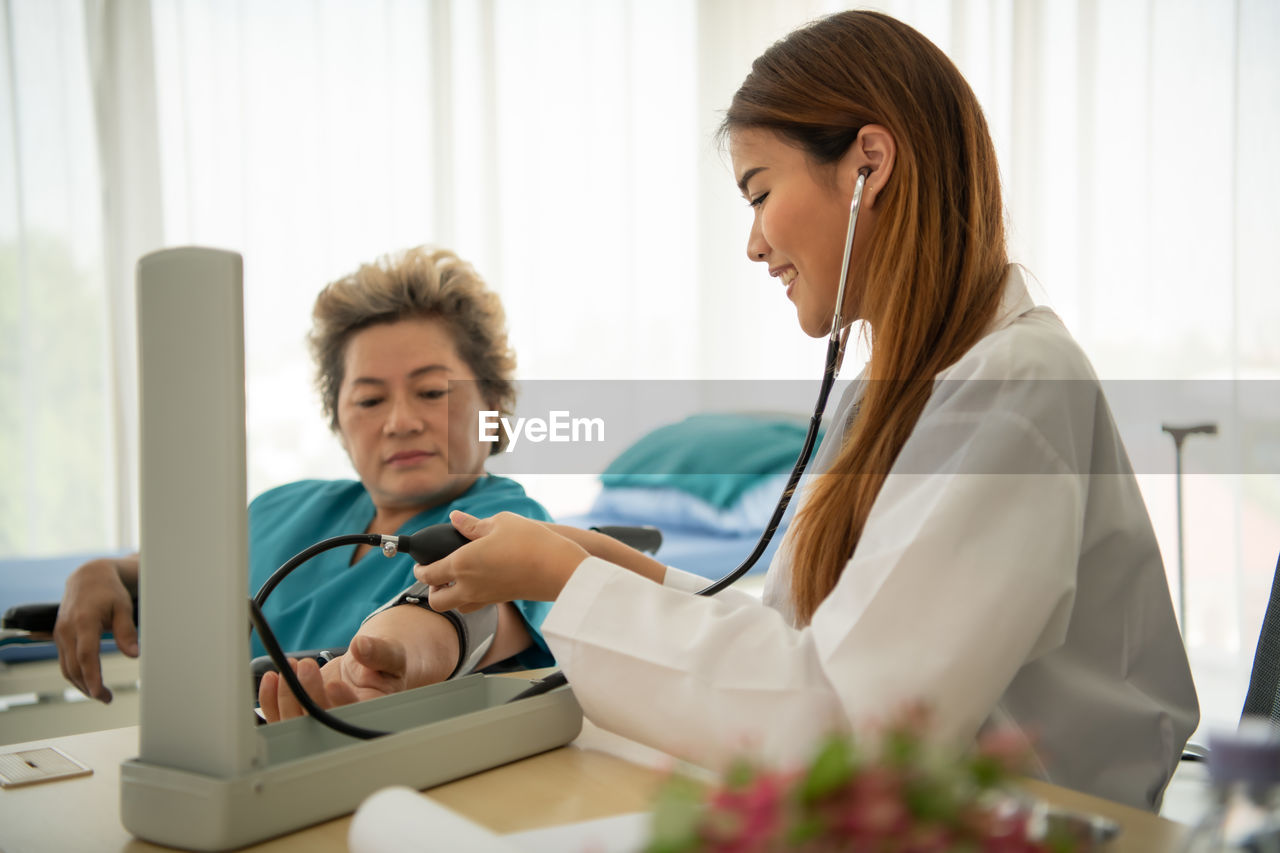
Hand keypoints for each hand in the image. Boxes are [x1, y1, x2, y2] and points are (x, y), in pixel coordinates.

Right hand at [53, 557, 139, 702]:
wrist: (88, 577)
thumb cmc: (109, 591)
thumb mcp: (124, 607)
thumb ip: (126, 631)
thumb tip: (134, 654)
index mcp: (84, 621)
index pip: (86, 655)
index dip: (92, 676)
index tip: (99, 692)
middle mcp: (67, 629)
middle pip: (74, 666)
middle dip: (88, 686)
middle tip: (107, 699)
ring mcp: (60, 634)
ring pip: (66, 667)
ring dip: (81, 684)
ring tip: (101, 695)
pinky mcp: (60, 637)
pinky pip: (64, 661)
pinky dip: (76, 674)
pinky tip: (89, 682)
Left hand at [258, 607, 460, 721]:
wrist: (367, 669)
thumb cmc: (382, 665)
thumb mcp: (389, 655)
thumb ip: (378, 652)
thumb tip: (362, 646)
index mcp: (372, 714)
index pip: (355, 717)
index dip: (343, 704)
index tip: (334, 685)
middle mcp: (343, 725)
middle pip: (320, 724)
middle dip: (309, 695)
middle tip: (307, 665)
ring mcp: (319, 724)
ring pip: (296, 723)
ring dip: (287, 696)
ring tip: (290, 666)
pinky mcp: (302, 716)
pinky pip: (280, 718)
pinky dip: (270, 700)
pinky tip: (271, 678)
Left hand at [415, 510, 588, 611]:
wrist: (558, 568)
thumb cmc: (529, 541)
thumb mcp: (500, 522)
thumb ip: (472, 524)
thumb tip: (456, 517)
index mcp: (461, 564)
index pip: (428, 574)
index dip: (419, 568)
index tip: (419, 562)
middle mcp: (468, 586)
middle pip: (436, 602)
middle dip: (431, 590)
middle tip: (438, 574)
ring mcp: (485, 597)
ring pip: (455, 608)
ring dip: (450, 597)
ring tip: (458, 578)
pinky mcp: (501, 600)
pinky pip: (475, 606)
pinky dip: (469, 597)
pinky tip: (481, 579)